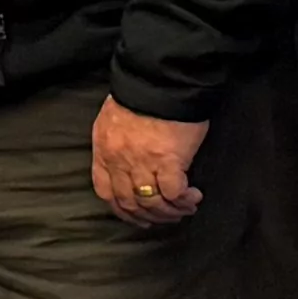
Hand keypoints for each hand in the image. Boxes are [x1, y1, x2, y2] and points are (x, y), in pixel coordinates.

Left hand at [88, 98, 207, 226]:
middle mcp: (120, 161)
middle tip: (165, 217)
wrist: (160, 80)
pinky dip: (183, 200)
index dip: (121, 209)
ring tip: (183, 209)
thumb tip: (128, 164)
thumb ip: (116, 145)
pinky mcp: (168, 161)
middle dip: (148, 216)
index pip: (105, 191)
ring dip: (169, 212)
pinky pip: (173, 193)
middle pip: (129, 202)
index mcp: (104, 150)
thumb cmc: (140, 95)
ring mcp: (143, 162)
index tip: (136, 216)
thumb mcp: (114, 119)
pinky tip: (193, 197)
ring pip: (152, 202)